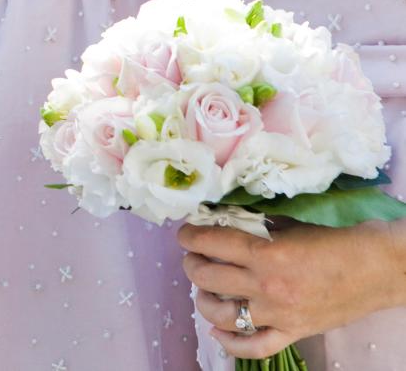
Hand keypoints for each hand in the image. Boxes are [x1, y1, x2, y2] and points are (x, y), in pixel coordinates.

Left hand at [178, 220, 405, 358]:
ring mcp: (278, 314)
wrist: (381, 268)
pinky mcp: (293, 332)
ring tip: (203, 287)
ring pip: (220, 313)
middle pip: (207, 276)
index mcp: (266, 253)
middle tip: (192, 256)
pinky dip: (230, 341)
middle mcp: (267, 286)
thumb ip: (257, 225)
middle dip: (191, 263)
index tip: (184, 233)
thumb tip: (223, 220)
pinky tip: (217, 329)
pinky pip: (254, 345)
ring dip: (202, 298)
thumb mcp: (292, 223)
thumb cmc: (340, 238)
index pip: (211, 242)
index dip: (190, 236)